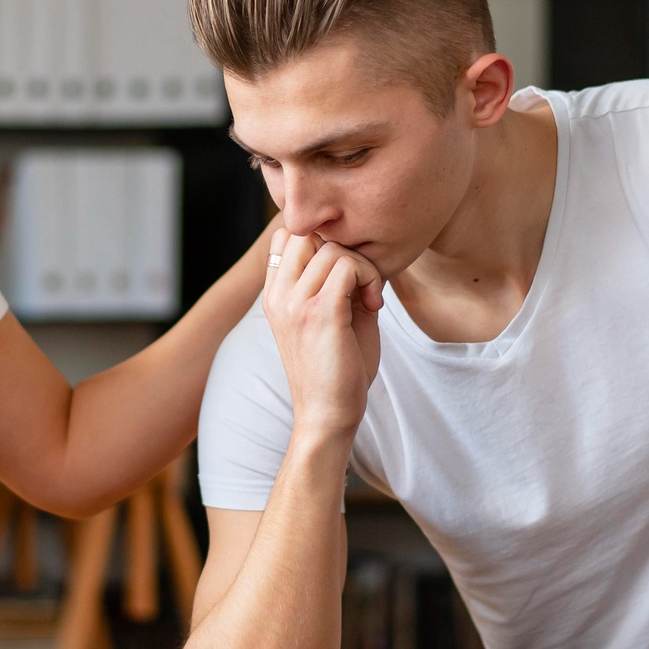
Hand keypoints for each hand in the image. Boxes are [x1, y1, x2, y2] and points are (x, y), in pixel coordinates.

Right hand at [262, 229, 383, 436]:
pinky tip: (375, 305)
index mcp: (274, 294)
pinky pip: (347, 265)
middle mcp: (278, 295)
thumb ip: (336, 282)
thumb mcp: (327, 317)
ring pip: (331, 246)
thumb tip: (360, 249)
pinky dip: (369, 277)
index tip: (346, 274)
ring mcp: (295, 303)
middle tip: (361, 282)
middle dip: (343, 247)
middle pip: (307, 232)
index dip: (322, 241)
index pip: (287, 235)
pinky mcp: (320, 314)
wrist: (327, 415)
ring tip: (369, 297)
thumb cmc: (334, 370)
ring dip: (362, 265)